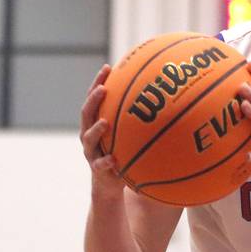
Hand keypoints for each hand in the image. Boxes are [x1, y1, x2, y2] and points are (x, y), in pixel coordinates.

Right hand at [80, 64, 124, 199]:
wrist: (109, 184)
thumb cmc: (122, 151)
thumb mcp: (128, 133)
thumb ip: (137, 116)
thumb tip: (164, 94)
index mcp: (96, 122)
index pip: (94, 98)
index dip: (98, 82)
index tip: (108, 67)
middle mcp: (89, 134)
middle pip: (86, 114)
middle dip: (93, 100)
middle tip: (103, 89)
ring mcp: (91, 152)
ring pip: (88, 138)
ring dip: (96, 130)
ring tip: (105, 123)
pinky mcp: (97, 169)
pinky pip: (100, 165)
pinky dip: (105, 162)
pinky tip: (113, 160)